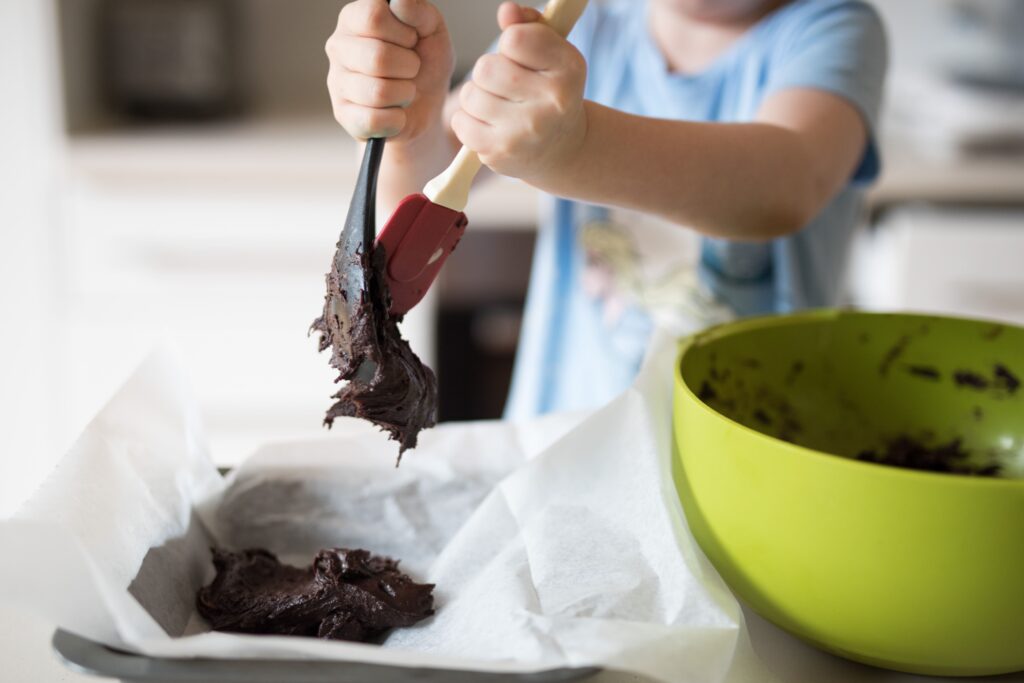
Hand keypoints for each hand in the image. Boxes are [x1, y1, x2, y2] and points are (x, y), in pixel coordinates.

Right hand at [326, 0, 454, 141]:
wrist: (427, 106)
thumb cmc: (425, 62)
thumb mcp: (432, 31)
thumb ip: (419, 11)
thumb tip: (399, 2)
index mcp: (355, 18)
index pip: (373, 17)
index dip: (404, 33)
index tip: (412, 40)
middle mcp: (338, 47)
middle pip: (377, 57)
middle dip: (409, 67)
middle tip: (412, 68)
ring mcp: (337, 82)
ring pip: (378, 92)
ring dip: (405, 94)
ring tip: (405, 90)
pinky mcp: (342, 115)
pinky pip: (373, 121)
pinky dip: (397, 120)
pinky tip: (397, 113)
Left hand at [452, 2, 587, 183]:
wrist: (561, 148)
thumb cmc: (550, 92)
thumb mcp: (551, 55)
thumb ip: (529, 26)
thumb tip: (507, 11)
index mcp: (568, 69)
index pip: (515, 39)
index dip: (511, 44)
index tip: (522, 57)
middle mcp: (552, 102)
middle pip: (486, 68)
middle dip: (488, 72)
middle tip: (505, 86)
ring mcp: (525, 131)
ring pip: (471, 95)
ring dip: (477, 97)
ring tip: (497, 106)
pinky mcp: (501, 153)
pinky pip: (461, 122)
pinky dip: (468, 121)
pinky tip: (488, 125)